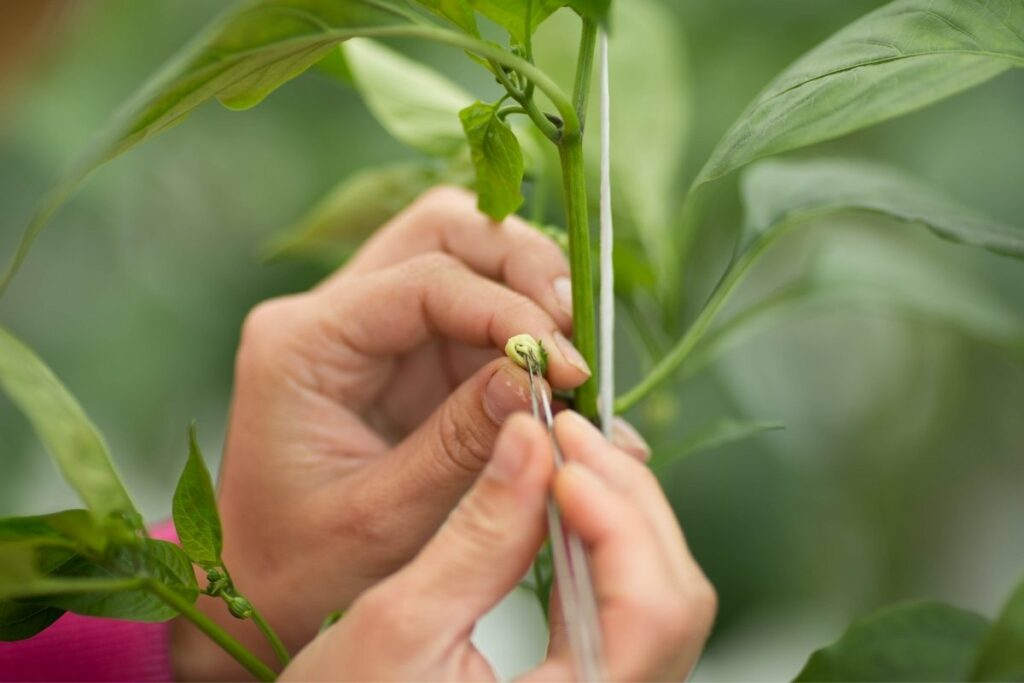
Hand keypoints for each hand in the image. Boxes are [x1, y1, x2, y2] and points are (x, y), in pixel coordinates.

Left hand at [171, 187, 649, 679]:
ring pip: (465, 255)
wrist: (261, 589)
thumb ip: (462, 445)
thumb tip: (541, 378)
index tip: (569, 365)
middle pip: (442, 229)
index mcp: (302, 343)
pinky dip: (523, 334)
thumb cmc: (303, 565)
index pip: (423, 281)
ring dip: (528, 294)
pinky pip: (475, 311)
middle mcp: (332, 313)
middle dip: (522, 267)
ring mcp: (371, 325)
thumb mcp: (384, 519)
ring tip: (571, 359)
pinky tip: (556, 377)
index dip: (509, 311)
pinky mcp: (406, 352)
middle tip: (575, 335)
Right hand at [281, 412, 716, 681]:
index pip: (652, 612)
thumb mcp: (399, 624)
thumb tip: (529, 441)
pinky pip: (630, 609)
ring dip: (618, 515)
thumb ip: (477, 535)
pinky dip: (604, 546)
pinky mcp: (592, 682)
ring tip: (563, 459)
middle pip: (674, 597)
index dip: (618, 516)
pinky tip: (564, 506)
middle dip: (625, 498)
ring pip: (661, 598)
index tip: (564, 452)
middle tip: (567, 436)